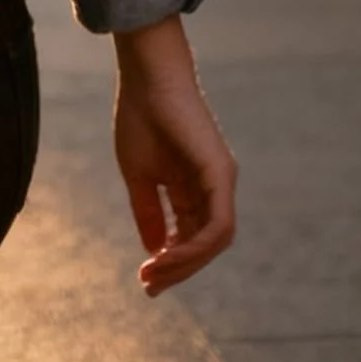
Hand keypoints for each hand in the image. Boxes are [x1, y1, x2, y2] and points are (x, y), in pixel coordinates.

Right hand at [113, 16, 236, 295]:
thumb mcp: (139, 174)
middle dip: (177, 269)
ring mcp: (220, 182)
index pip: (189, 236)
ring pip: (213, 241)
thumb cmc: (140, 116)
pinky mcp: (221, 175)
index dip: (170, 261)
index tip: (145, 279)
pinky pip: (218, 226)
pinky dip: (196, 246)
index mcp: (192, 187)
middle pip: (203, 244)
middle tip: (148, 285)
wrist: (147, 76)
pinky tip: (170, 255)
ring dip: (185, 263)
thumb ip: (148, 211)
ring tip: (154, 272)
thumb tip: (154, 250)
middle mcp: (213, 188)